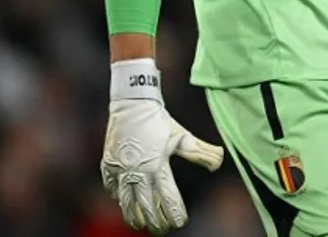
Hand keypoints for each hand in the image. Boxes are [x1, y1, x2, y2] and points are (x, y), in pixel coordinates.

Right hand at [101, 60, 223, 234]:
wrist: (133, 104)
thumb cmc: (160, 121)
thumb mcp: (183, 137)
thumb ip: (201, 152)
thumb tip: (219, 162)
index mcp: (157, 167)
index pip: (168, 199)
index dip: (174, 213)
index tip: (180, 223)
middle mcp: (138, 172)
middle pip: (146, 207)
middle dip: (156, 222)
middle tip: (162, 230)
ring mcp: (120, 170)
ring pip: (126, 203)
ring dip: (134, 216)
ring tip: (141, 225)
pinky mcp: (107, 165)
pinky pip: (111, 188)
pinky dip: (118, 198)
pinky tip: (124, 202)